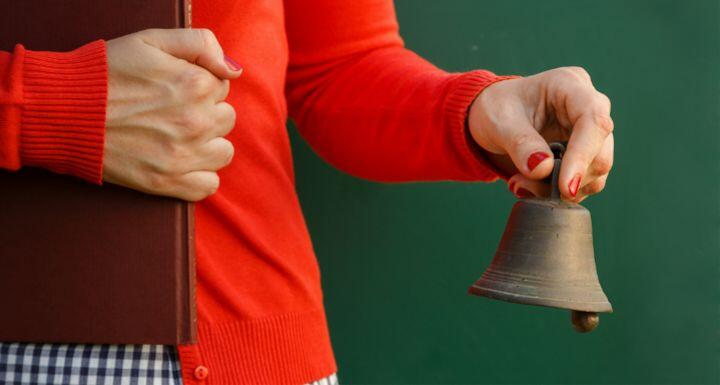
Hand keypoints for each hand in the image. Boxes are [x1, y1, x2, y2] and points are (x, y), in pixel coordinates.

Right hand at [103, 29, 241, 200]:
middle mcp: (196, 121)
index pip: (222, 87)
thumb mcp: (151, 40)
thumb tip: (234, 71)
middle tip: (170, 112)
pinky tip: (179, 163)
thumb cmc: (105, 72)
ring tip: (176, 138)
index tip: (173, 89)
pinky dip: (198, 177)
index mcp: (196, 84)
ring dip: (207, 146)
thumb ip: (200, 44)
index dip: (199, 86)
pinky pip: (208, 186)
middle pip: (225, 119)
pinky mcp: (168, 182)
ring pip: (223, 152)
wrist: (62, 110)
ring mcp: (184, 155)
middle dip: (205, 114)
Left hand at [468, 67, 613, 201]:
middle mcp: (589, 106)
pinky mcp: (587, 153)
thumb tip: (543, 169)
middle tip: (523, 184)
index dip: (582, 156)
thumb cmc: (497, 109)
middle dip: (566, 178)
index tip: (564, 187)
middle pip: (600, 151)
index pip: (593, 120)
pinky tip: (530, 185)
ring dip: (561, 189)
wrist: (495, 117)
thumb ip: (521, 143)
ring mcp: (591, 131)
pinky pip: (586, 182)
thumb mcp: (500, 122)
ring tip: (521, 183)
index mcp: (569, 85)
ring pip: (596, 171)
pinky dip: (559, 192)